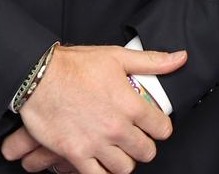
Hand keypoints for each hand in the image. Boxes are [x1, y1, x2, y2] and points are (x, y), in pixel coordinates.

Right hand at [0, 45, 186, 173]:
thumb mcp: (116, 56)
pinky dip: (102, 172)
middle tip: (133, 135)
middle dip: (143, 144)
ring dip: (124, 159)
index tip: (150, 123)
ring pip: (125, 168)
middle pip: (146, 152)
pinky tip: (100, 161)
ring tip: (117, 148)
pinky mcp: (77, 155)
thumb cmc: (75, 65)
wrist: (38, 76)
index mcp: (130, 104)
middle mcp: (117, 128)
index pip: (162, 129)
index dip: (159, 126)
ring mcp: (97, 144)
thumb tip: (180, 58)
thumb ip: (151, 61)